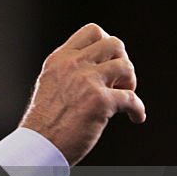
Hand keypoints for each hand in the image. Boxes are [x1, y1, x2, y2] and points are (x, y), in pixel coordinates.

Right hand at [20, 23, 144, 165]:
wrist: (38, 144)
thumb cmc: (44, 121)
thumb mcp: (50, 83)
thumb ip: (70, 70)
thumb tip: (101, 67)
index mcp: (60, 59)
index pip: (92, 31)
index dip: (107, 44)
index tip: (108, 62)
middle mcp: (73, 65)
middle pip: (115, 43)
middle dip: (122, 60)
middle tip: (118, 80)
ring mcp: (87, 81)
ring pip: (126, 66)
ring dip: (131, 83)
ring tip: (123, 96)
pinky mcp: (100, 101)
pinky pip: (132, 99)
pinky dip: (138, 110)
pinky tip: (135, 117)